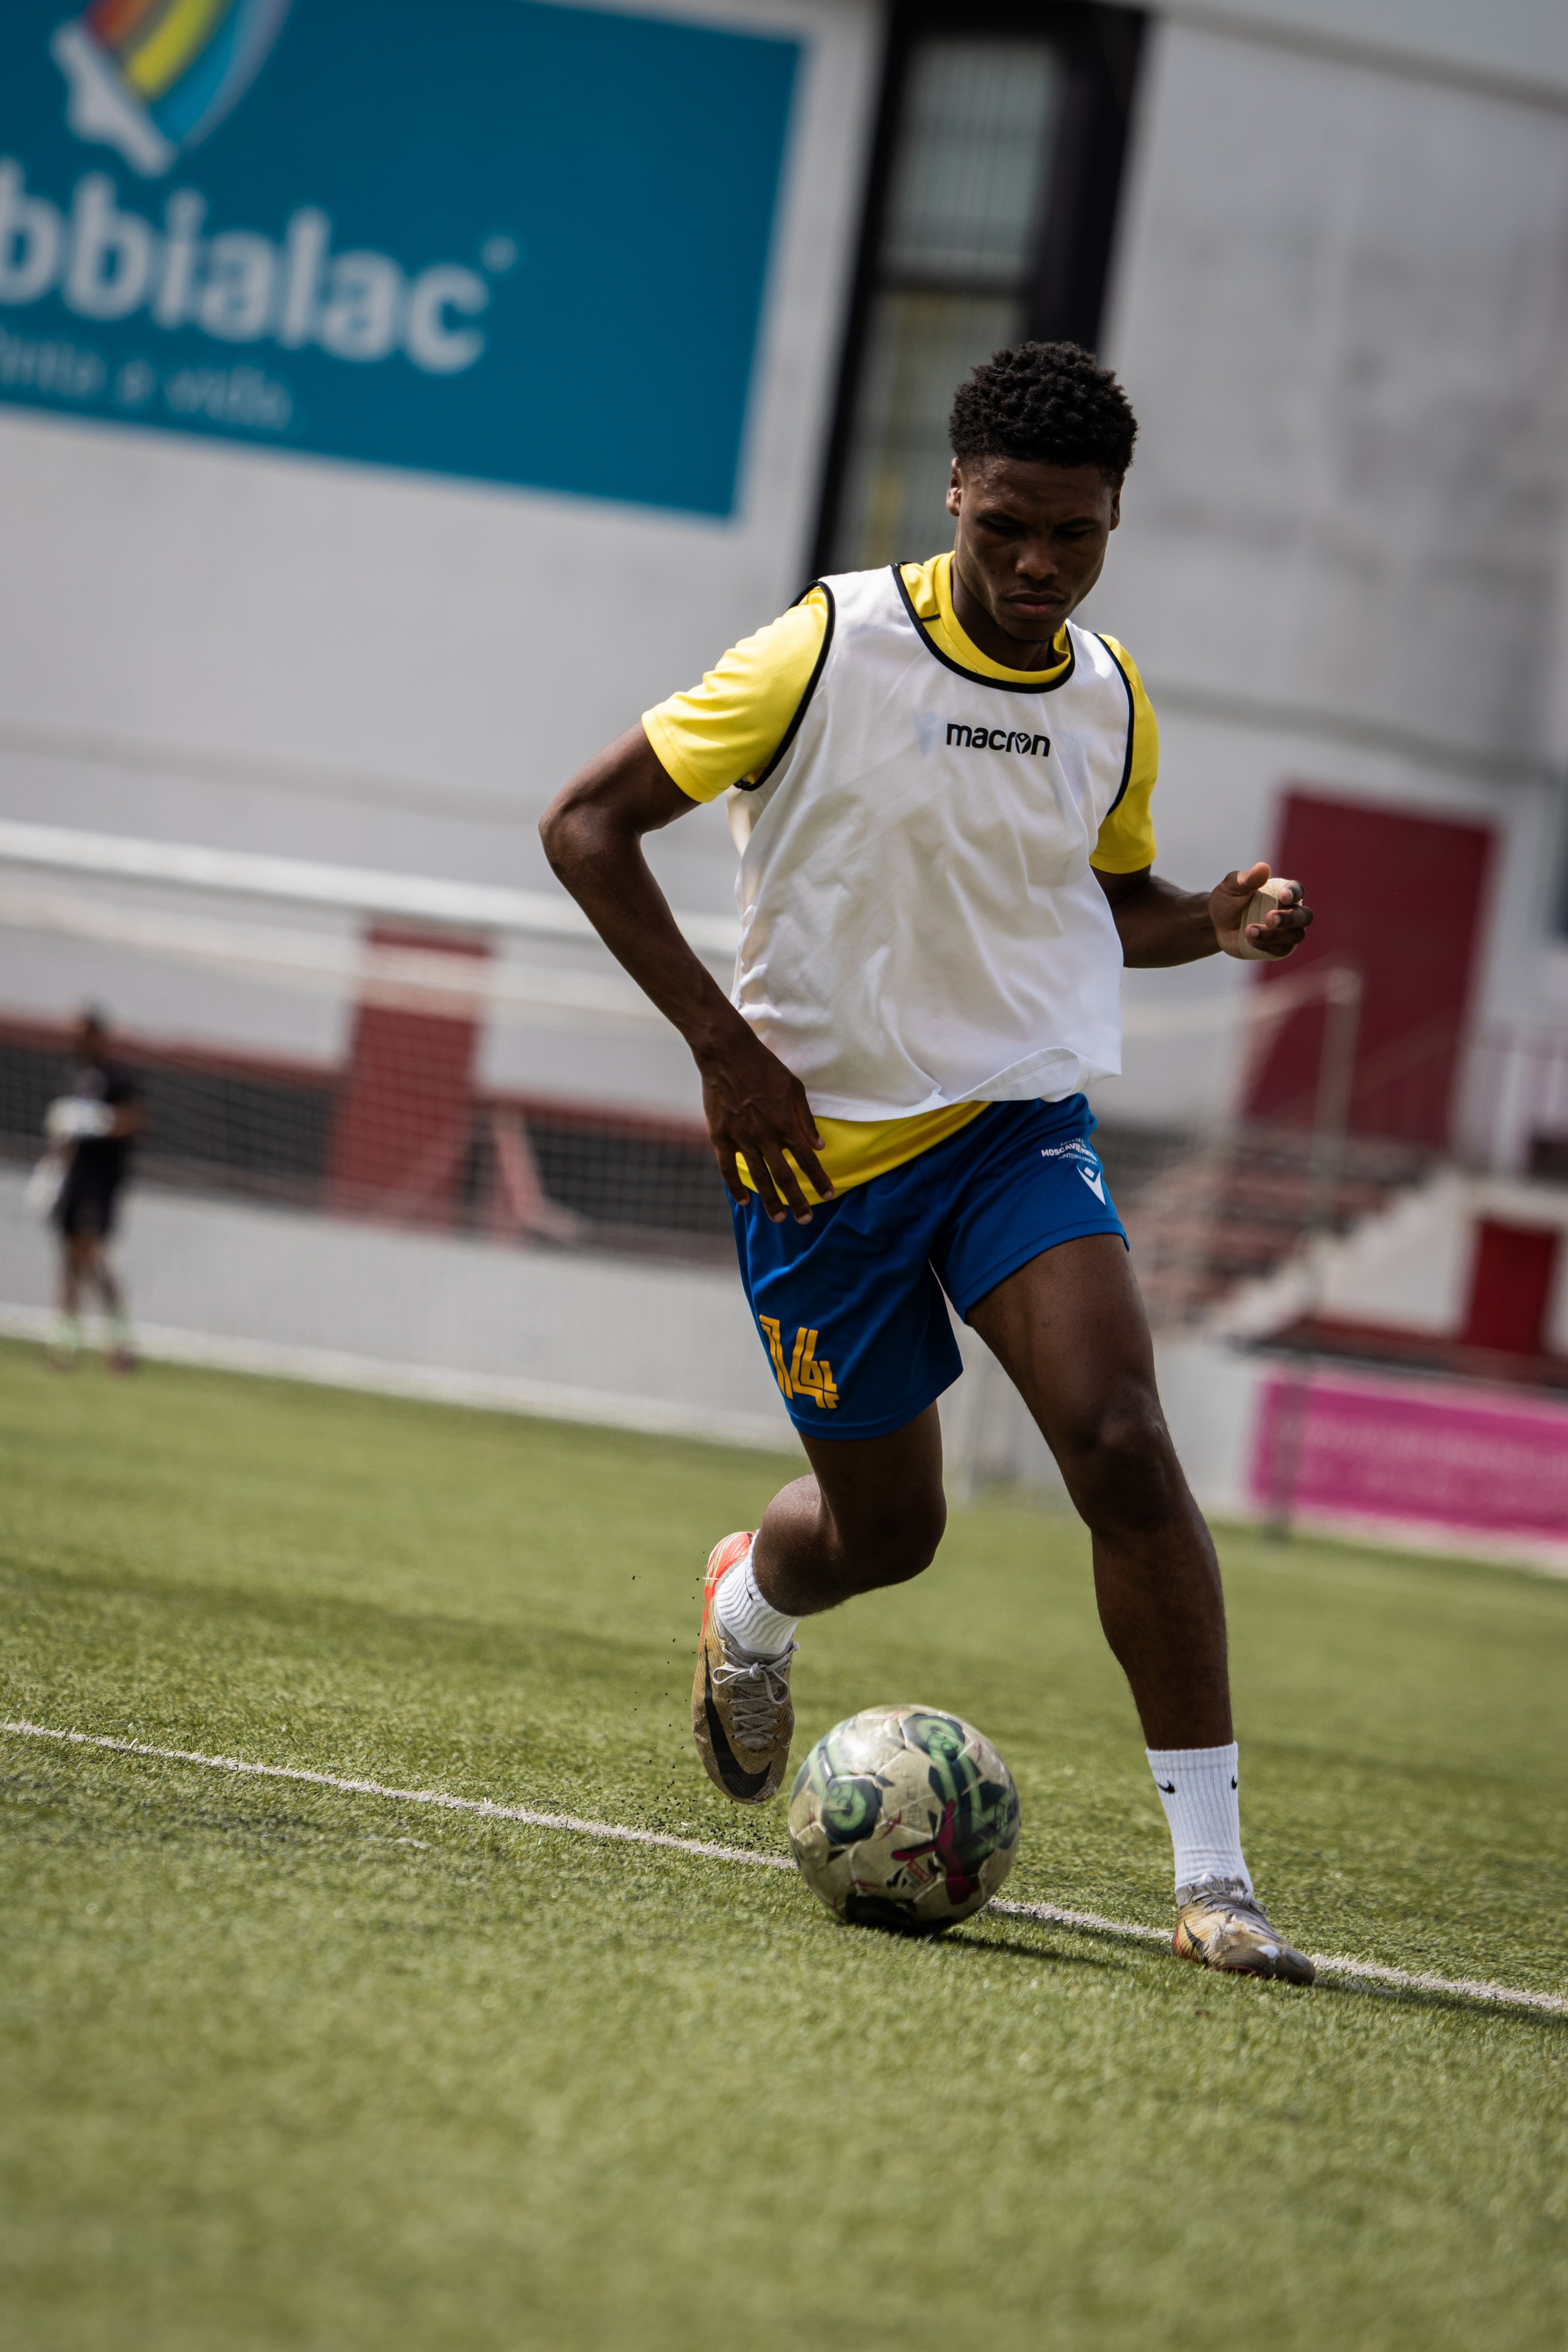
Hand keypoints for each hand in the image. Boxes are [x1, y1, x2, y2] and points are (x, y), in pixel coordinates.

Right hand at [696, 1015, 833, 1223]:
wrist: (727, 1054)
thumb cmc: (764, 1067)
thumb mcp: (794, 1087)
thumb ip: (805, 1119)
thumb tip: (818, 1145)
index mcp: (786, 1123)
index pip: (807, 1159)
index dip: (819, 1179)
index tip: (828, 1195)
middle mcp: (765, 1135)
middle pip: (785, 1175)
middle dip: (797, 1200)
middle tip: (805, 1220)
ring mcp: (741, 1138)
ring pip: (758, 1177)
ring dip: (771, 1200)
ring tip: (779, 1218)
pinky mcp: (720, 1136)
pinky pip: (728, 1168)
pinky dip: (736, 1187)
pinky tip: (744, 1202)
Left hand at [1210, 862, 1312, 959]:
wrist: (1216, 925)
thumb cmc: (1228, 900)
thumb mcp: (1232, 887)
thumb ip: (1248, 879)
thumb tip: (1263, 868)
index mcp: (1282, 892)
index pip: (1298, 891)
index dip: (1294, 893)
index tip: (1283, 896)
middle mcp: (1290, 911)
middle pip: (1305, 916)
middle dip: (1290, 919)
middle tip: (1269, 918)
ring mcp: (1286, 932)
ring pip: (1296, 935)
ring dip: (1275, 935)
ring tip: (1249, 930)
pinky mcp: (1278, 948)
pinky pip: (1282, 950)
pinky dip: (1267, 945)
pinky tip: (1249, 939)